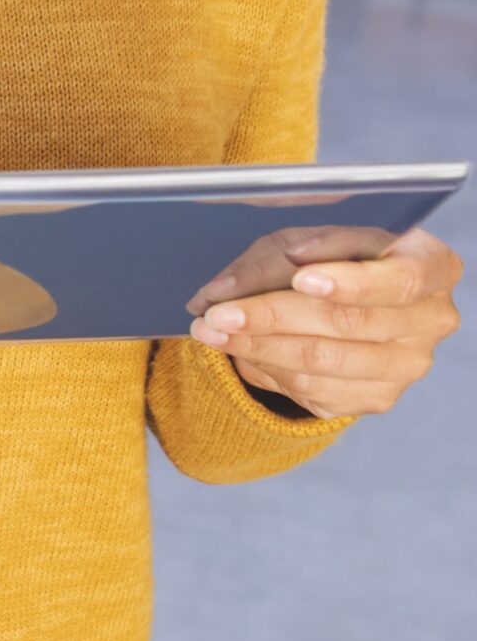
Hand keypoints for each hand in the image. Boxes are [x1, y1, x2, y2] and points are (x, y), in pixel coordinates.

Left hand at [190, 229, 461, 417]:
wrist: (347, 304)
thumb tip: (222, 293)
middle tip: (216, 314)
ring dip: (257, 347)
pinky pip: (314, 390)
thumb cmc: (330, 260)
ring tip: (210, 332)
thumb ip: (269, 261)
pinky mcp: (378, 398)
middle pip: (348, 323)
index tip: (300, 278)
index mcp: (429, 266)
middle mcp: (430, 320)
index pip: (398, 281)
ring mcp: (407, 365)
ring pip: (324, 361)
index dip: (350, 282)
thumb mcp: (301, 243)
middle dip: (272, 316)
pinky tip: (242, 352)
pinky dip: (269, 369)